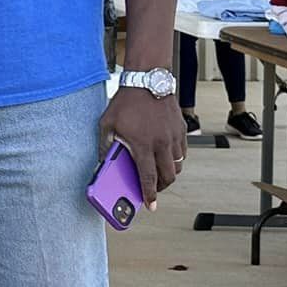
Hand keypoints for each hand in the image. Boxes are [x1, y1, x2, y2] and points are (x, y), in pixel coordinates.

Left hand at [99, 88, 186, 210]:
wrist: (148, 79)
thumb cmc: (125, 102)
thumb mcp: (107, 124)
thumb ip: (106, 145)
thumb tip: (104, 162)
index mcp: (143, 145)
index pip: (148, 177)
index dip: (150, 195)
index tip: (151, 206)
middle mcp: (161, 143)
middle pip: (168, 176)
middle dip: (161, 186)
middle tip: (153, 188)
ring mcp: (174, 136)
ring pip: (178, 165)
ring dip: (169, 172)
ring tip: (158, 171)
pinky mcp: (181, 129)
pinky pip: (182, 151)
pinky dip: (175, 158)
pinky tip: (164, 155)